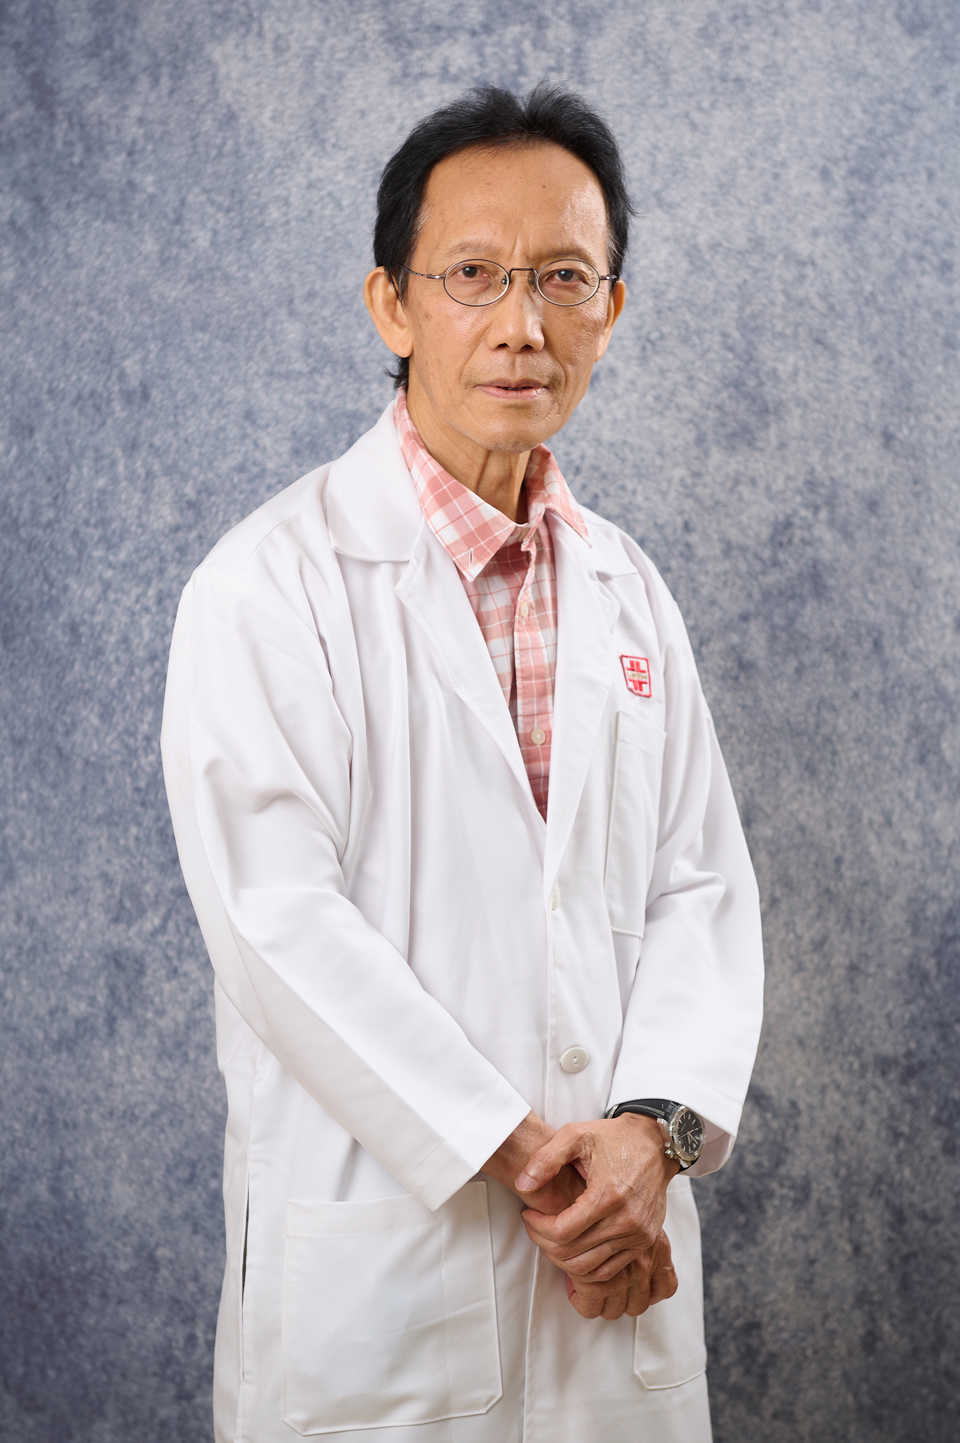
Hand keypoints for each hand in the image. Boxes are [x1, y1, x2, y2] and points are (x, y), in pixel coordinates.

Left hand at [482, 1112, 678, 1318]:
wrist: (654, 1143)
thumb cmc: (614, 1138)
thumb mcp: (575, 1135)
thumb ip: (546, 1159)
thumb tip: (523, 1185)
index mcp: (608, 1194)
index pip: (562, 1231)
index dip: (538, 1227)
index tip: (528, 1215)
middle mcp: (626, 1220)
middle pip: (573, 1253)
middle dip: (544, 1243)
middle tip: (534, 1226)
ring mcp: (638, 1235)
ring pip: (589, 1268)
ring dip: (562, 1259)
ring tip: (550, 1238)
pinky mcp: (644, 1241)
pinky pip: (609, 1270)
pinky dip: (585, 1267)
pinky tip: (572, 1249)